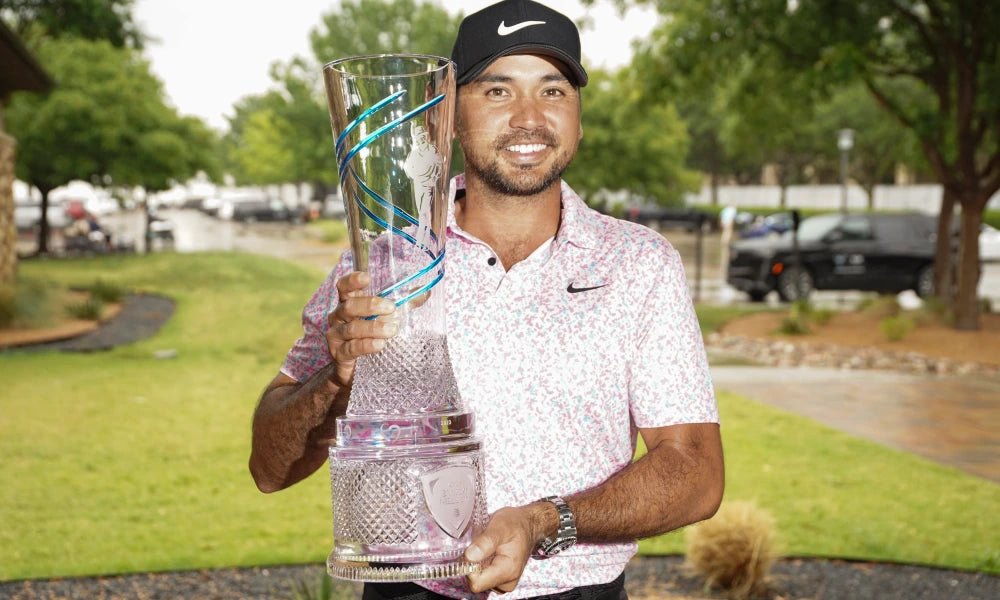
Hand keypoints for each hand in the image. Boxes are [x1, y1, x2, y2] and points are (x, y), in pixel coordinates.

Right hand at [325, 271, 397, 387]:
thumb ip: (405, 304)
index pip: (344, 287)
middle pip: (349, 306)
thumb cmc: (371, 337)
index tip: (367, 277)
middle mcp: (338, 318)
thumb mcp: (388, 318)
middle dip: (370, 305)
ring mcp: (336, 336)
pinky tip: (380, 344)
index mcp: (348, 304)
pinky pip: (351, 348)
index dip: (352, 280)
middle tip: (391, 308)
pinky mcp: (339, 354)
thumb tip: (425, 292)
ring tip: (392, 330)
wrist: (355, 369)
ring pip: (352, 328)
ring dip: (373, 327)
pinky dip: (366, 345)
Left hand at [465, 505, 550, 593]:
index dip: (469, 567)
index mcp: (508, 571)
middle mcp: (507, 582)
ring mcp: (503, 582)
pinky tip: (488, 552)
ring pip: (477, 578)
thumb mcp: (500, 527)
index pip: (477, 583)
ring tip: (486, 547)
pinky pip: (482, 576)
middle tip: (481, 545)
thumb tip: (469, 557)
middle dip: (473, 563)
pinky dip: (481, 564)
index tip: (471, 550)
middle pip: (476, 581)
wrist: (528, 524)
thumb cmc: (516, 524)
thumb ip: (485, 542)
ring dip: (477, 562)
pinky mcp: (500, 579)